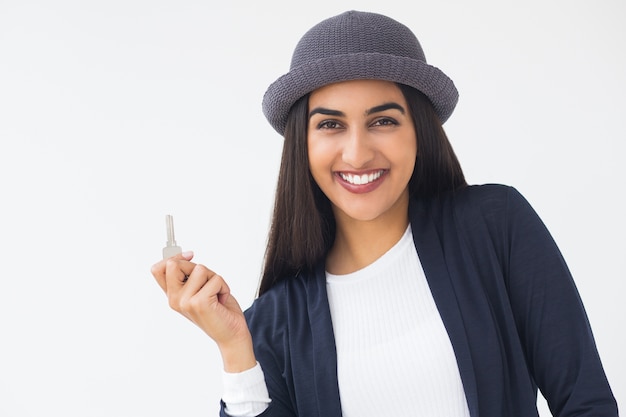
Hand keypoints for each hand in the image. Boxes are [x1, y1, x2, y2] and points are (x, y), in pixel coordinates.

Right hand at [151, 252, 256, 371]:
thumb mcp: (200, 288)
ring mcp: (185, 301)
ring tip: (216, 295)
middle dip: (197, 267)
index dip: (173, 257)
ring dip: (215, 279)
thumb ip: (189, 275)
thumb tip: (185, 256)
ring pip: (200, 269)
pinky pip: (216, 279)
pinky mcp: (199, 302)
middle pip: (175, 264)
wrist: (232, 334)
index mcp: (172, 295)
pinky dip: (224, 286)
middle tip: (208, 284)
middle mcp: (174, 299)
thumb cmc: (219, 310)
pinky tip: (221, 300)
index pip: (158, 269)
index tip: (189, 256)